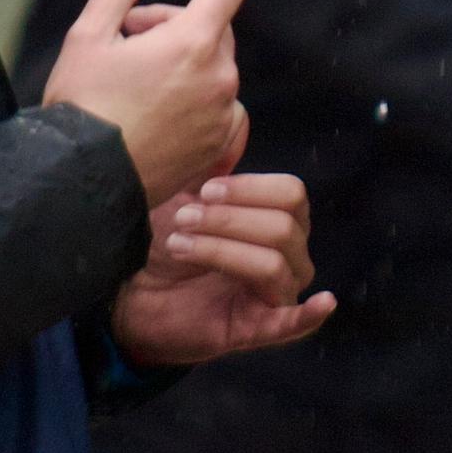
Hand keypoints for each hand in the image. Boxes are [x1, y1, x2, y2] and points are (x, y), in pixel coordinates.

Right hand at [44, 0, 256, 207]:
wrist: (81, 183)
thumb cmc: (82, 108)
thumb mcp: (88, 38)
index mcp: (192, 43)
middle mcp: (218, 78)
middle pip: (210, 30)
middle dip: (174, 24)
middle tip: (128, 34)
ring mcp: (221, 115)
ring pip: (212, 70)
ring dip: (183, 64)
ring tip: (135, 79)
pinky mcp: (218, 146)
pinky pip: (218, 108)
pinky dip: (195, 100)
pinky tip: (157, 111)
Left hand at [112, 170, 335, 367]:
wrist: (128, 292)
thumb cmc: (163, 240)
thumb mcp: (185, 195)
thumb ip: (211, 166)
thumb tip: (231, 122)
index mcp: (278, 221)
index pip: (292, 194)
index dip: (250, 189)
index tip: (204, 189)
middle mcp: (287, 257)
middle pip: (285, 227)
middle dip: (228, 219)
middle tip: (182, 219)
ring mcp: (274, 295)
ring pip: (274, 265)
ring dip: (222, 250)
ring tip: (179, 245)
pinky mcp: (255, 330)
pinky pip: (293, 324)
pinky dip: (310, 314)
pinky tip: (323, 303)